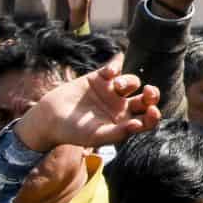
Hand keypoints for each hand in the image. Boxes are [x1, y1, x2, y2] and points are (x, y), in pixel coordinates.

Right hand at [19, 58, 161, 152]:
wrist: (49, 119)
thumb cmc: (73, 132)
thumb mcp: (95, 136)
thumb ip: (117, 133)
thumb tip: (138, 125)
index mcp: (125, 122)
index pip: (148, 119)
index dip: (154, 115)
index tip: (153, 111)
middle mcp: (122, 106)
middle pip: (147, 98)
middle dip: (152, 94)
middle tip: (148, 91)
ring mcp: (111, 91)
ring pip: (133, 82)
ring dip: (128, 81)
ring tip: (115, 85)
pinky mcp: (99, 78)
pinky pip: (115, 68)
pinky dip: (115, 66)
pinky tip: (109, 73)